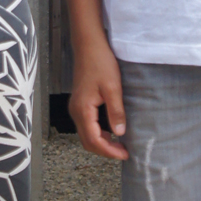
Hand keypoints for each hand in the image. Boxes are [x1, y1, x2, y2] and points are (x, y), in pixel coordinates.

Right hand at [69, 37, 126, 159]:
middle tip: (123, 152)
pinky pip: (87, 126)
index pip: (94, 140)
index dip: (109, 151)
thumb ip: (116, 112)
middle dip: (105, 151)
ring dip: (101, 143)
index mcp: (83, 109)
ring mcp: (76, 107)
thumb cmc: (100, 63)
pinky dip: (98, 134)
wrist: (89, 46)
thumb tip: (120, 133)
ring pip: (86, 135)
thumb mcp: (112, 88)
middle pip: (87, 141)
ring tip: (119, 144)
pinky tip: (111, 131)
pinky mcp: (79, 103)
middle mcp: (76, 111)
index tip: (125, 154)